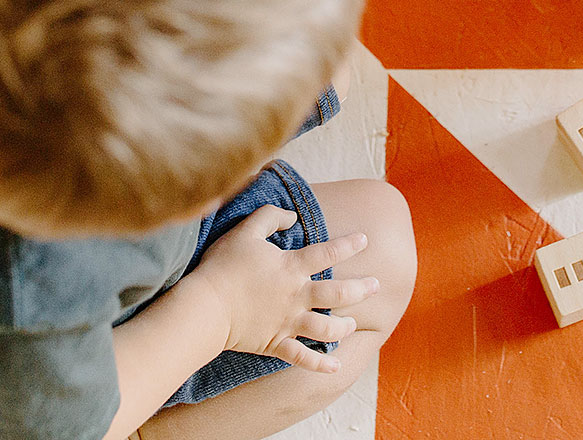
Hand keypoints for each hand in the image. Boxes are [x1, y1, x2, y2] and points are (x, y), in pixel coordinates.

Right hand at [200, 205, 376, 372]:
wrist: (206, 307)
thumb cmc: (224, 266)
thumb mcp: (246, 231)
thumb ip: (270, 217)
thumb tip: (291, 216)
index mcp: (292, 267)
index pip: (328, 253)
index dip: (348, 245)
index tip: (365, 240)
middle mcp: (297, 296)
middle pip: (337, 294)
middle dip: (361, 289)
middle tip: (376, 284)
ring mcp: (288, 322)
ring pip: (327, 329)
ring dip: (344, 327)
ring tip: (354, 324)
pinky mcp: (276, 343)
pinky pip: (303, 358)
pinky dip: (321, 365)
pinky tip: (335, 365)